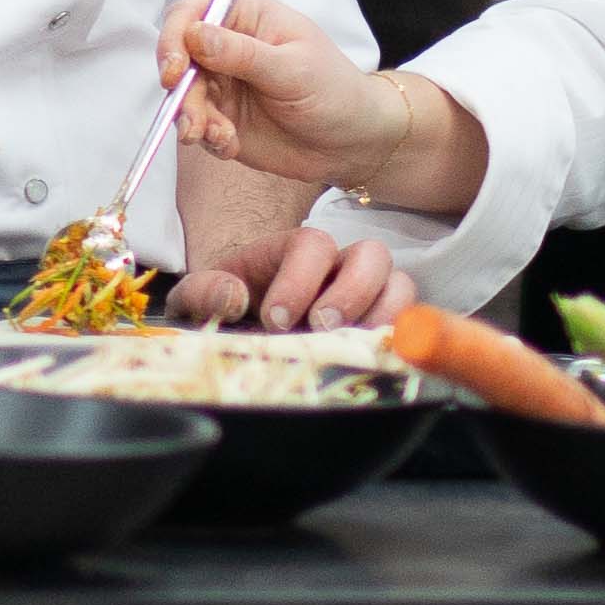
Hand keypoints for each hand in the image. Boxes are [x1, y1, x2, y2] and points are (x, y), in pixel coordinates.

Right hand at [162, 0, 463, 217]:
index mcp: (246, 17)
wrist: (353, 142)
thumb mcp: (292, 69)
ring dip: (192, 120)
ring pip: (184, 97)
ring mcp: (222, 84)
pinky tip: (230, 145)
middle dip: (182, 93)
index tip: (175, 71)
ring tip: (218, 138)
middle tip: (192, 121)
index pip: (192, 14)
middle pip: (179, 59)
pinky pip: (198, 126)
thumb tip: (194, 34)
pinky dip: (208, 138)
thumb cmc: (334, 91)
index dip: (175, 38)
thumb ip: (242, 53)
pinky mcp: (221, 118)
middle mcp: (226, 47)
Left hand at [173, 220, 404, 332]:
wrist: (236, 329)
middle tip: (321, 328)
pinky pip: (406, 321)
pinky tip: (368, 360)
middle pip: (371, 255)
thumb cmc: (223, 307)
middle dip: (351, 293)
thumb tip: (231, 297)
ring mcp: (364, 293)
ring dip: (382, 315)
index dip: (300, 279)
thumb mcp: (198, 298)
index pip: (313, 245)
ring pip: (399, 284)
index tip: (275, 319)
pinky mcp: (377, 322)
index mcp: (292, 250)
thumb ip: (203, 292)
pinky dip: (395, 338)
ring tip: (350, 345)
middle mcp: (336, 265)